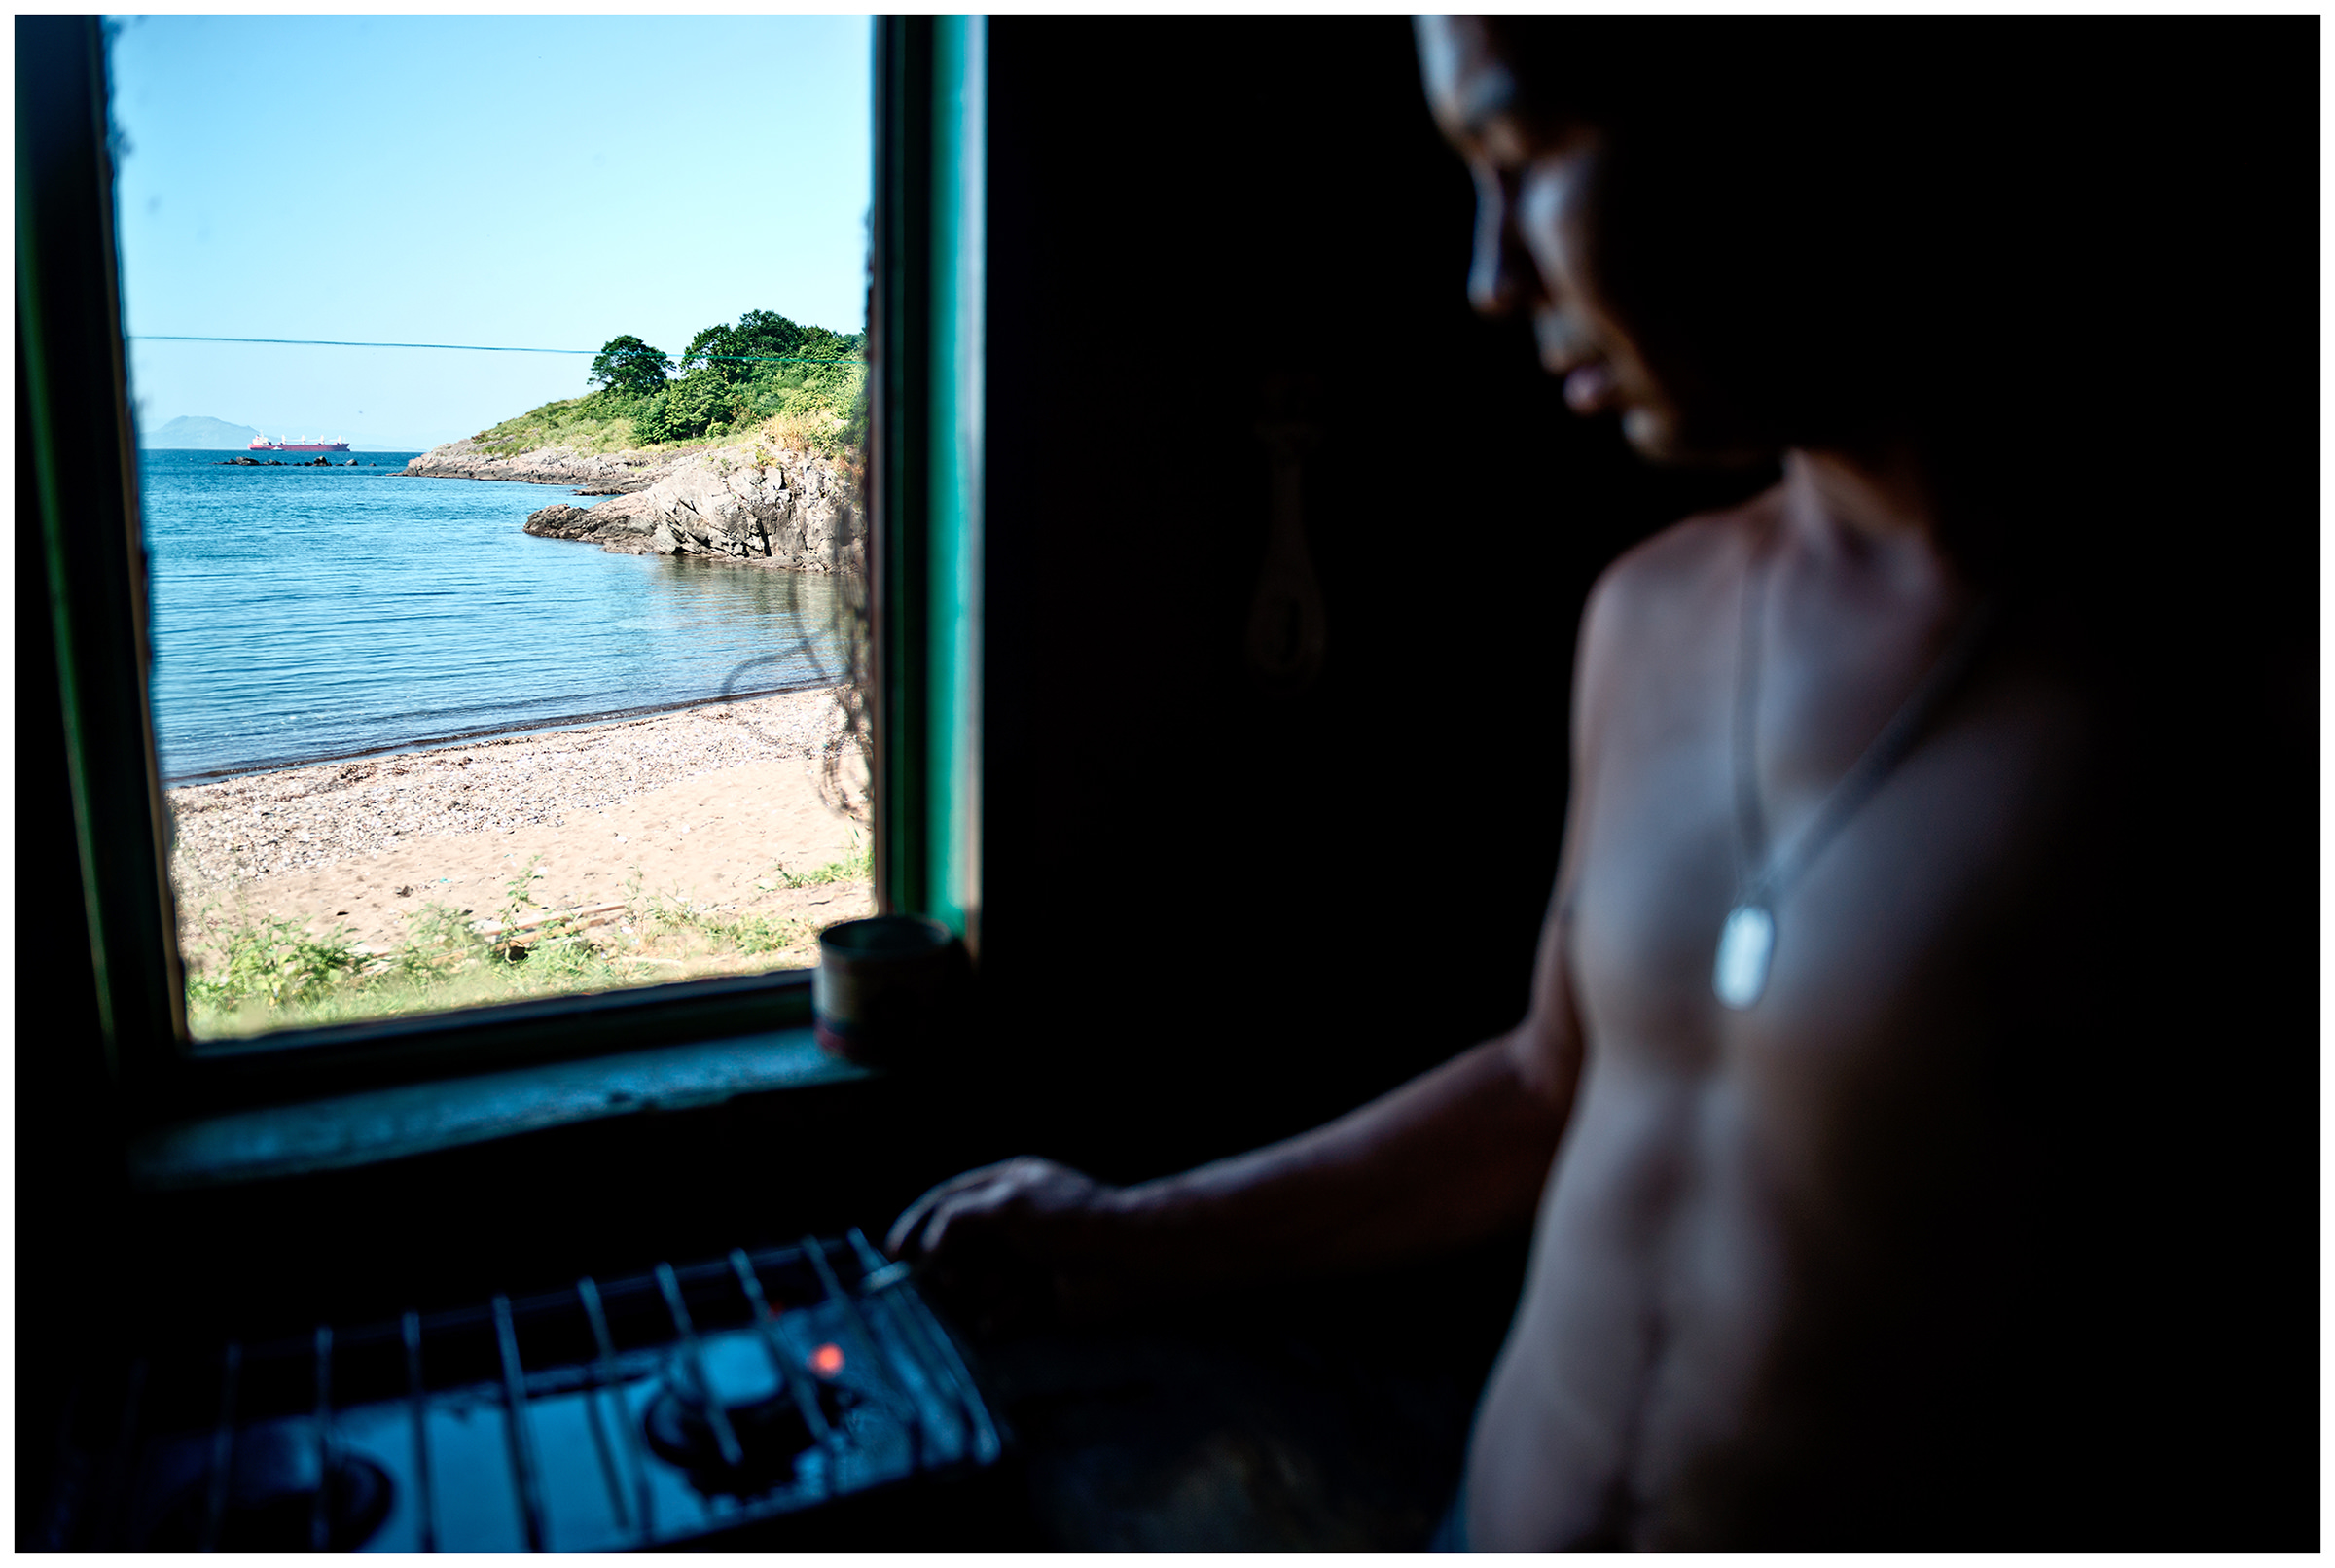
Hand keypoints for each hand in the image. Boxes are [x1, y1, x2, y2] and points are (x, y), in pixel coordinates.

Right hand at [885, 1157, 1129, 1330]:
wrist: (1124, 1260)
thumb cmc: (1068, 1221)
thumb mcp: (1006, 1205)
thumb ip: (957, 1219)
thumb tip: (929, 1247)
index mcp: (1005, 1187)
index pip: (947, 1201)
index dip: (917, 1224)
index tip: (893, 1253)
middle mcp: (1011, 1223)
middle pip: (956, 1248)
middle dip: (951, 1266)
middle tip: (954, 1279)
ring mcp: (1022, 1262)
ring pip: (976, 1283)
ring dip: (983, 1288)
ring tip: (1001, 1286)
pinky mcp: (1034, 1300)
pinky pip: (999, 1312)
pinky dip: (1003, 1314)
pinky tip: (1017, 1309)